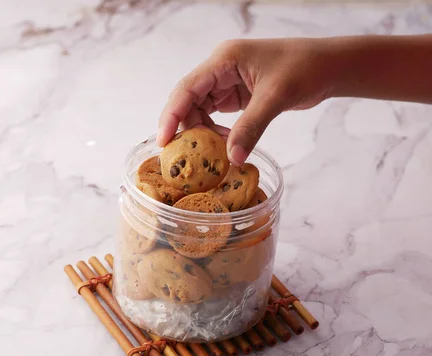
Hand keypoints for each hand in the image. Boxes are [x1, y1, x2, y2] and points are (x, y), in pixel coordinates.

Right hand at [157, 38, 335, 164]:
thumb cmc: (305, 69)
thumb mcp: (275, 98)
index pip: (186, 88)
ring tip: (212, 152)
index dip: (171, 115)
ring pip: (200, 109)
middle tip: (187, 156)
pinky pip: (215, 114)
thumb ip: (251, 128)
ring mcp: (227, 81)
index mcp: (224, 60)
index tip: (164, 141)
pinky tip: (223, 144)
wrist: (329, 66)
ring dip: (202, 132)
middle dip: (186, 127)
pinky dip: (215, 131)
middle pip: (188, 100)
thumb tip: (231, 158)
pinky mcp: (236, 94)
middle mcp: (220, 69)